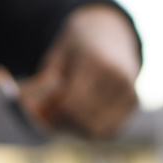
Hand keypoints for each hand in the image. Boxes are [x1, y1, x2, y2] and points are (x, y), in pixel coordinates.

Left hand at [20, 4, 140, 138]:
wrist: (111, 32)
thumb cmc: (77, 46)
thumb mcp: (57, 57)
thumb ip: (44, 84)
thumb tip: (28, 111)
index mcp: (98, 62)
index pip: (71, 104)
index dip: (52, 112)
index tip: (41, 108)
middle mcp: (119, 78)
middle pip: (83, 120)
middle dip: (62, 122)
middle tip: (50, 113)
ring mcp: (130, 91)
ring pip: (96, 130)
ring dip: (76, 128)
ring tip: (65, 113)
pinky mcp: (133, 103)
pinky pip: (109, 130)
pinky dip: (91, 129)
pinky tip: (81, 115)